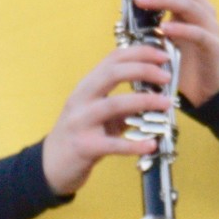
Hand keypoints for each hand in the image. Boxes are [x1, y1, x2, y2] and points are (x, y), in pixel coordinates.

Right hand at [41, 44, 180, 196]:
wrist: (51, 164)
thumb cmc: (79, 134)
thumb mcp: (97, 112)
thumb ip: (121, 103)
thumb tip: (155, 96)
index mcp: (86, 87)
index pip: (112, 59)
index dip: (139, 53)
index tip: (163, 56)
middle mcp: (81, 100)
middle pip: (112, 74)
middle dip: (143, 70)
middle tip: (166, 77)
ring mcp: (81, 123)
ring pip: (113, 105)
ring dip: (144, 102)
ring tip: (166, 104)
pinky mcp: (85, 147)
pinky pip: (114, 145)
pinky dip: (135, 144)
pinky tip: (152, 144)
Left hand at [127, 0, 218, 104]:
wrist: (206, 87)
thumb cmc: (182, 57)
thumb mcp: (162, 32)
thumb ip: (149, 16)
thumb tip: (124, 0)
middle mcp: (201, 7)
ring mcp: (209, 25)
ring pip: (188, 2)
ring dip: (162, 0)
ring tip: (140, 2)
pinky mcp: (213, 45)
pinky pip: (198, 32)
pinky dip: (180, 29)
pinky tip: (164, 30)